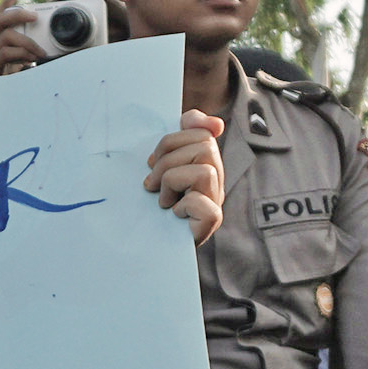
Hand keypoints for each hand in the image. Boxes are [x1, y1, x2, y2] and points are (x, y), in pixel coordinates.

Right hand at [0, 0, 44, 76]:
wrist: (1, 104)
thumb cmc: (15, 80)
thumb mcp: (24, 62)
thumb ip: (31, 51)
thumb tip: (50, 45)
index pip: (0, 16)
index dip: (7, 2)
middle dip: (18, 14)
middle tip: (35, 16)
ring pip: (6, 36)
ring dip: (27, 41)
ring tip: (40, 52)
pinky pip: (5, 53)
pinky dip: (21, 54)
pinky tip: (30, 61)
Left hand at [148, 111, 224, 244]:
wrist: (152, 247)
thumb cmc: (155, 207)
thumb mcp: (161, 169)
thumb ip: (177, 141)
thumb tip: (207, 121)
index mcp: (205, 161)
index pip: (200, 131)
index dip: (174, 138)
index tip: (153, 159)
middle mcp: (216, 178)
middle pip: (204, 146)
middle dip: (167, 160)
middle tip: (151, 182)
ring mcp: (216, 199)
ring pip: (204, 170)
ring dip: (172, 181)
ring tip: (162, 198)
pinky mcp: (212, 220)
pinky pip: (201, 202)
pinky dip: (183, 205)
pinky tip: (174, 214)